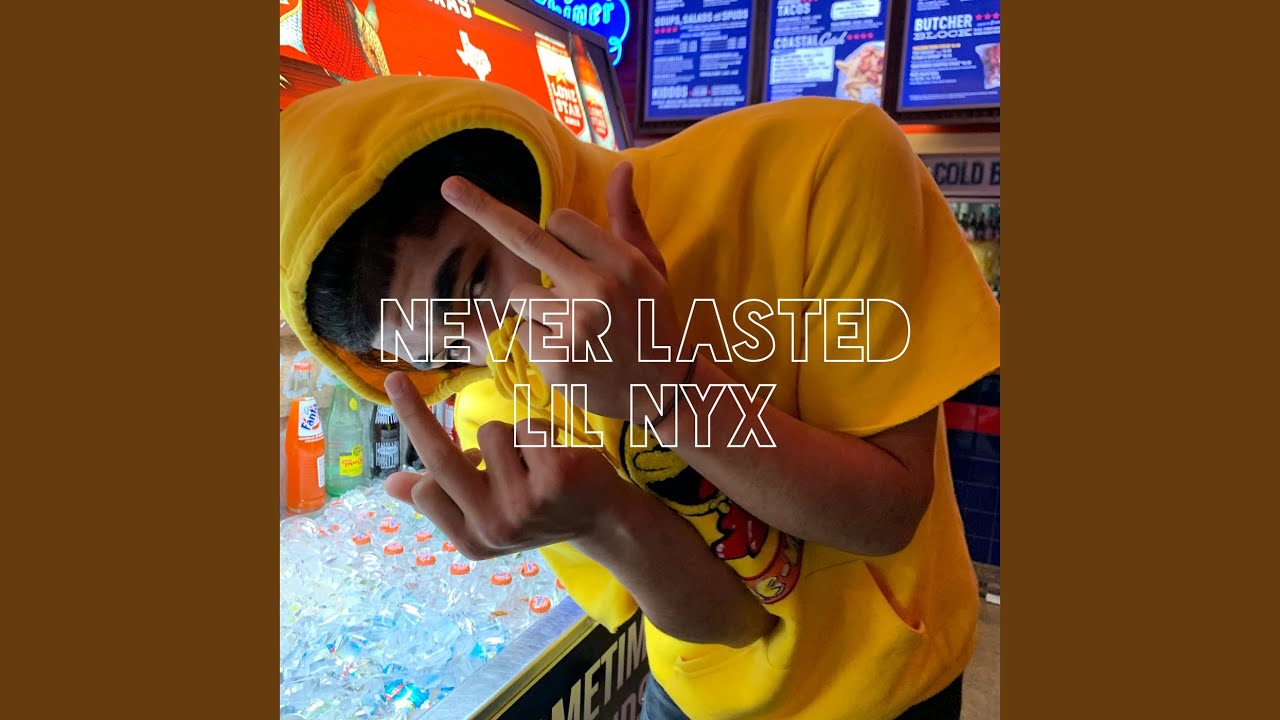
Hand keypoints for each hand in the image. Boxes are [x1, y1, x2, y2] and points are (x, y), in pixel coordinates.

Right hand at [382, 371, 625, 558]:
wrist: (603, 520)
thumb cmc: (538, 509)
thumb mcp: (488, 518)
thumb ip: (442, 503)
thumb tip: (389, 484)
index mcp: (472, 540)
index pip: (426, 488)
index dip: (428, 453)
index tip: (411, 417)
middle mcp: (495, 527)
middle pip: (442, 459)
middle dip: (413, 413)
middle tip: (395, 378)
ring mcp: (526, 504)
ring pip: (492, 433)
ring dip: (511, 437)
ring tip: (533, 461)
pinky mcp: (556, 477)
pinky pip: (527, 427)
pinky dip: (539, 432)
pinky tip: (556, 456)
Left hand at [440, 162, 682, 419]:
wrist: (663, 389)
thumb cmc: (652, 319)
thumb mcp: (651, 266)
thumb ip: (628, 218)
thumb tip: (623, 166)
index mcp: (622, 261)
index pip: (561, 222)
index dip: (557, 234)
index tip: (569, 251)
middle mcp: (598, 289)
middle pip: (526, 241)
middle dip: (483, 209)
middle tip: (449, 186)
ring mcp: (574, 325)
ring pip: (521, 296)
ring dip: (535, 309)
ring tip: (574, 330)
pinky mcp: (555, 359)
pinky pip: (520, 332)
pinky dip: (536, 341)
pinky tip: (568, 353)